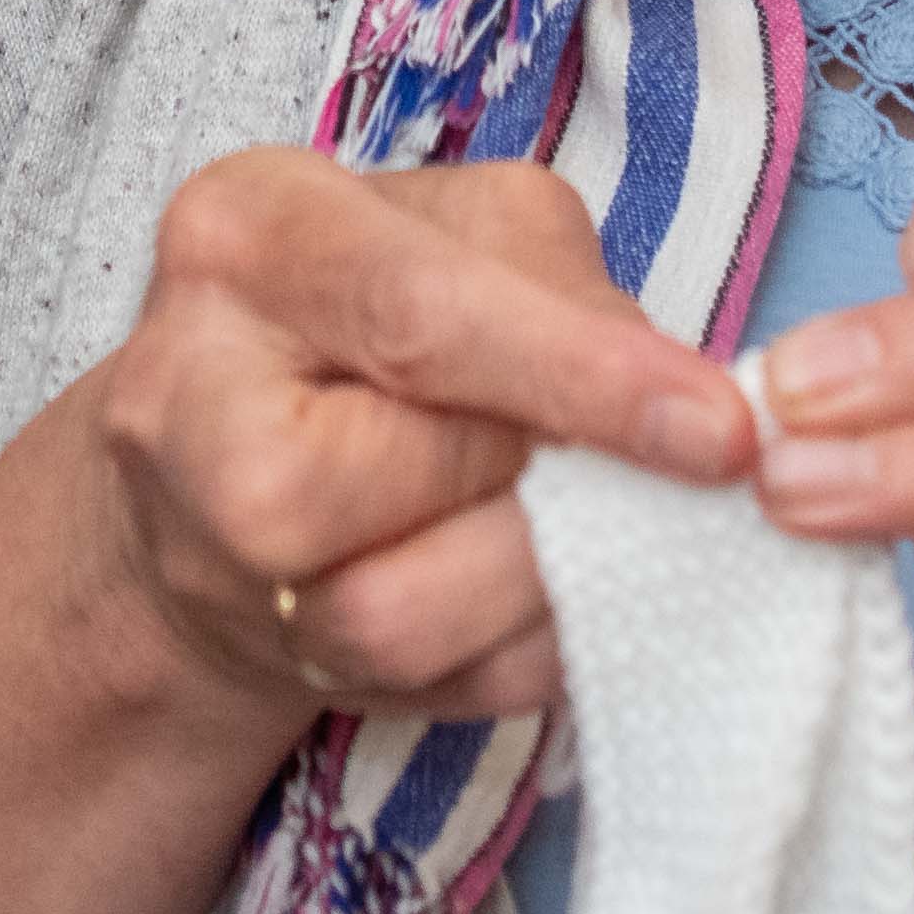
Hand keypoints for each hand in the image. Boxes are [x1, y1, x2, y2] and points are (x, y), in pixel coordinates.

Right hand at [58, 148, 754, 728]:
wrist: (218, 456)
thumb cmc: (363, 312)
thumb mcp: (453, 229)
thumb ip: (558, 284)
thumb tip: (685, 407)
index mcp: (247, 236)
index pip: (424, 314)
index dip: (585, 377)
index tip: (723, 432)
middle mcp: (190, 392)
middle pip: (433, 465)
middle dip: (568, 469)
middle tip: (643, 455)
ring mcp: (214, 547)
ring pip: (418, 610)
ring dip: (551, 568)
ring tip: (583, 513)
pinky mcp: (272, 659)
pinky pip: (450, 684)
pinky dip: (540, 638)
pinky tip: (548, 580)